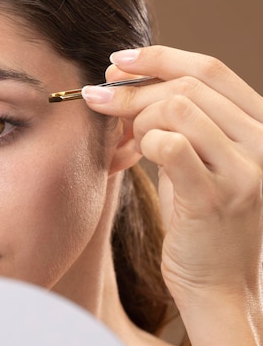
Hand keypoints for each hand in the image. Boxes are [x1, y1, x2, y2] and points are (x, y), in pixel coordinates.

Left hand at [82, 45, 262, 309]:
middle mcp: (262, 143)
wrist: (219, 287)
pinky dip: (144, 143)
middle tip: (99, 97)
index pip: (210, 70)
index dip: (159, 57)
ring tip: (129, 140)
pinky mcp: (217, 198)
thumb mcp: (199, 164)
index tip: (118, 62)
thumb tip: (130, 86)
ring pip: (178, 108)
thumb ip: (181, 125)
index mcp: (260, 126)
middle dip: (133, 88)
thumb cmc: (202, 226)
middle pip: (188, 85)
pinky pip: (171, 146)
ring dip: (138, 118)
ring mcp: (245, 170)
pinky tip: (137, 156)